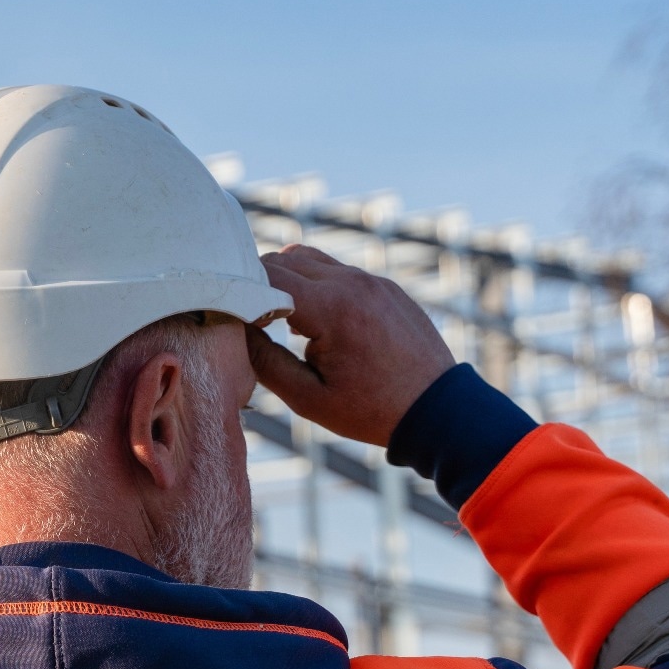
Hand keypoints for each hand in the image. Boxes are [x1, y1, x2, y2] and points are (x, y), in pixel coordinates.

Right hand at [245, 245, 454, 445]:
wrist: (438, 410)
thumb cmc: (372, 410)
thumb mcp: (308, 398)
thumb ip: (264, 361)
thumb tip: (235, 331)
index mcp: (333, 308)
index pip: (267, 275)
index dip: (241, 292)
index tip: (230, 317)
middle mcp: (353, 282)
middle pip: (284, 259)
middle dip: (259, 284)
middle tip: (250, 320)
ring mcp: (373, 281)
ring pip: (310, 258)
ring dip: (287, 281)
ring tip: (284, 322)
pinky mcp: (385, 286)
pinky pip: (338, 271)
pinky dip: (316, 286)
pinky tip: (316, 323)